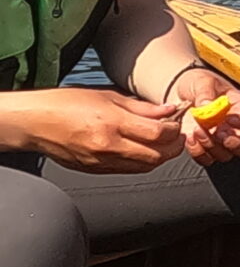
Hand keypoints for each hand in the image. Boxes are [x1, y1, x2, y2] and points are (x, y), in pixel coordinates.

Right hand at [24, 89, 189, 173]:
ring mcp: (100, 161)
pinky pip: (127, 170)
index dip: (175, 130)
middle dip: (174, 147)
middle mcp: (108, 146)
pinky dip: (142, 163)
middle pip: (156, 156)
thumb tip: (168, 111)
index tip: (179, 123)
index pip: (158, 134)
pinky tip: (144, 151)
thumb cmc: (67, 104)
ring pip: (144, 167)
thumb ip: (142, 108)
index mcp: (113, 123)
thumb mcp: (108, 96)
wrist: (35, 122)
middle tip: (178, 137)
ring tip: (165, 144)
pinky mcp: (94, 170)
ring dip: (160, 157)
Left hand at [169, 67, 239, 163]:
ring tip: (197, 129)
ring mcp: (220, 142)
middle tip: (219, 133)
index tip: (230, 118)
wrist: (177, 94)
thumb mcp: (203, 82)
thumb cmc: (198, 85)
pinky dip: (197, 151)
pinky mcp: (204, 149)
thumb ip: (206, 92)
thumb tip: (206, 106)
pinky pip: (206, 159)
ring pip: (226, 156)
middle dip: (235, 145)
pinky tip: (190, 137)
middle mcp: (235, 129)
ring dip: (211, 145)